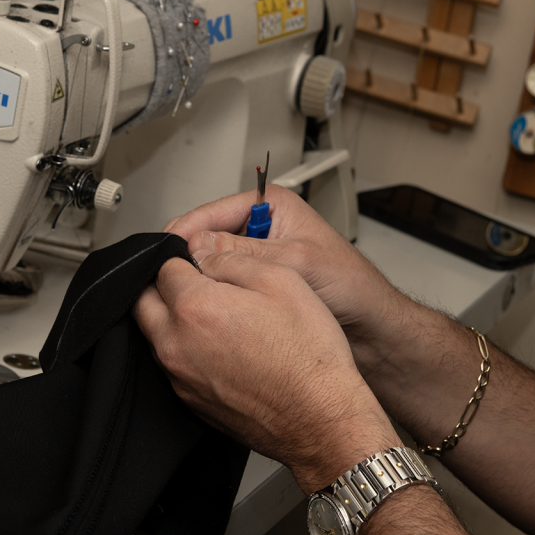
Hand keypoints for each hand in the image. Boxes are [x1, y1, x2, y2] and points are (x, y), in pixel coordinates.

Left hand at [134, 248, 400, 493]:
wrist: (320, 418)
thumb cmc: (308, 354)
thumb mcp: (282, 280)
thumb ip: (233, 258)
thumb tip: (205, 251)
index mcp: (194, 307)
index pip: (164, 266)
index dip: (186, 255)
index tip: (204, 258)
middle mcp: (176, 344)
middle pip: (145, 302)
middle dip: (164, 286)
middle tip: (198, 282)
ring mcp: (180, 378)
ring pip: (155, 336)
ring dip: (173, 320)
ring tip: (217, 316)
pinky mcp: (191, 403)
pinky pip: (175, 367)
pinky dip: (188, 352)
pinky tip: (225, 350)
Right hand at [163, 186, 413, 377]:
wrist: (372, 329)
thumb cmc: (352, 288)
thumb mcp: (296, 263)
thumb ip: (245, 253)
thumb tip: (197, 247)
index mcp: (274, 205)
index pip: (211, 211)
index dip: (184, 234)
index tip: (162, 257)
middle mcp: (263, 226)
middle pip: (205, 236)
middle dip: (189, 258)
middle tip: (168, 280)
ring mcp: (259, 257)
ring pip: (212, 264)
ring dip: (201, 279)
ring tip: (184, 295)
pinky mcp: (259, 283)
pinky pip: (224, 285)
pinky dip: (214, 295)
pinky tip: (206, 309)